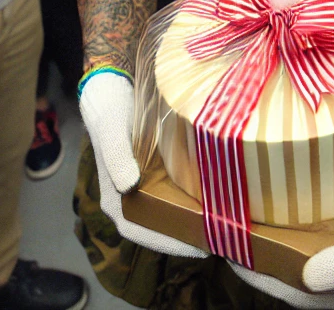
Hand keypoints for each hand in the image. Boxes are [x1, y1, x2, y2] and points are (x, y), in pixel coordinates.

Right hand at [78, 71, 206, 258]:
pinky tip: (215, 197)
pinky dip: (192, 200)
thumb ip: (116, 154)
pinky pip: (174, 193)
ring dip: (192, 221)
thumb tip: (129, 185)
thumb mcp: (111, 128)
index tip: (198, 248)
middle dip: (186, 237)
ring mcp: (143, 186)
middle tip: (221, 237)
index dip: (167, 243)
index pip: (139, 232)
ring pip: (168, 213)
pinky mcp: (156, 172)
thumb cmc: (109, 109)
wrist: (113, 84)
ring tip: (223, 222)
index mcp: (114, 197)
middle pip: (158, 228)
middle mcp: (129, 198)